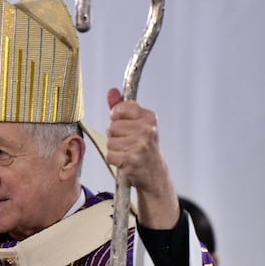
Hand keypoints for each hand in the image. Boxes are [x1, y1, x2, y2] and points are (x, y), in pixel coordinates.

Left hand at [105, 88, 178, 228]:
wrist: (154, 174)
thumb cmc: (143, 147)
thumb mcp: (137, 125)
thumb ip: (122, 108)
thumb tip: (112, 91)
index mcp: (149, 117)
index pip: (119, 109)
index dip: (117, 118)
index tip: (125, 126)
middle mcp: (147, 129)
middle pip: (112, 127)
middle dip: (115, 136)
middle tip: (128, 144)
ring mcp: (140, 145)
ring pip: (110, 141)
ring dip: (115, 149)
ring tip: (127, 153)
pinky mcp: (132, 160)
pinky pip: (110, 155)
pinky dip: (114, 160)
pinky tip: (125, 161)